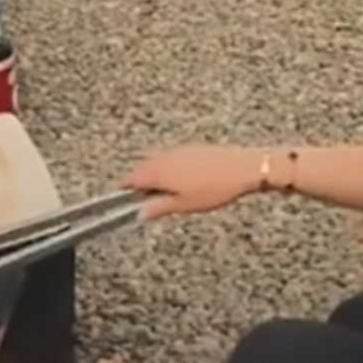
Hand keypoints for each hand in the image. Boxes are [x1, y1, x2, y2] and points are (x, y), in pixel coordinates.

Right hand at [125, 144, 261, 220]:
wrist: (243, 168)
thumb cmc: (214, 188)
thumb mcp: (184, 205)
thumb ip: (159, 208)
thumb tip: (140, 213)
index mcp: (159, 171)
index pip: (131, 178)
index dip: (123, 188)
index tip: (120, 195)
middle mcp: (165, 157)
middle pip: (142, 167)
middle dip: (137, 180)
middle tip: (138, 196)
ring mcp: (179, 150)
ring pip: (156, 160)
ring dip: (152, 172)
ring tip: (160, 190)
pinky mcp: (192, 148)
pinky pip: (171, 156)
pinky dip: (167, 166)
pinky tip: (180, 179)